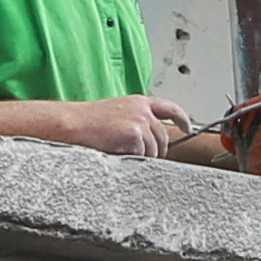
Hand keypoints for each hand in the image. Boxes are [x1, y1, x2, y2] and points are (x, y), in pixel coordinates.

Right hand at [70, 94, 201, 159]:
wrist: (73, 123)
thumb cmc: (88, 120)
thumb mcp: (117, 112)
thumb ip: (135, 119)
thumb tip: (148, 137)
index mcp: (139, 102)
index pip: (170, 108)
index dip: (182, 119)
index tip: (187, 128)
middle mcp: (143, 109)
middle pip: (164, 134)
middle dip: (160, 149)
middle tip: (149, 158)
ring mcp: (140, 120)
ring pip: (155, 147)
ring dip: (145, 156)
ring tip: (127, 155)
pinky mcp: (134, 133)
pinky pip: (143, 153)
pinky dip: (134, 158)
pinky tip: (120, 154)